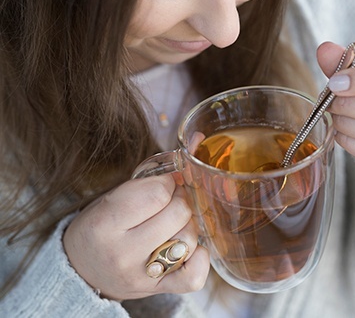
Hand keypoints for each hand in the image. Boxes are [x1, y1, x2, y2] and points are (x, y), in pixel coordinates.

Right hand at [63, 175, 209, 299]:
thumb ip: (151, 175)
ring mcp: (141, 275)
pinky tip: (187, 247)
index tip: (164, 183)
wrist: (80, 269)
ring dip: (188, 224)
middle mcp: (123, 253)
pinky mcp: (157, 290)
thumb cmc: (101, 225)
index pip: (156, 193)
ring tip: (174, 222)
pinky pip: (194, 276)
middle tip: (171, 200)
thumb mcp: (113, 196)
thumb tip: (198, 139)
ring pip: (189, 239)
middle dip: (180, 199)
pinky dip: (200, 257)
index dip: (168, 182)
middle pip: (178, 213)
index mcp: (105, 224)